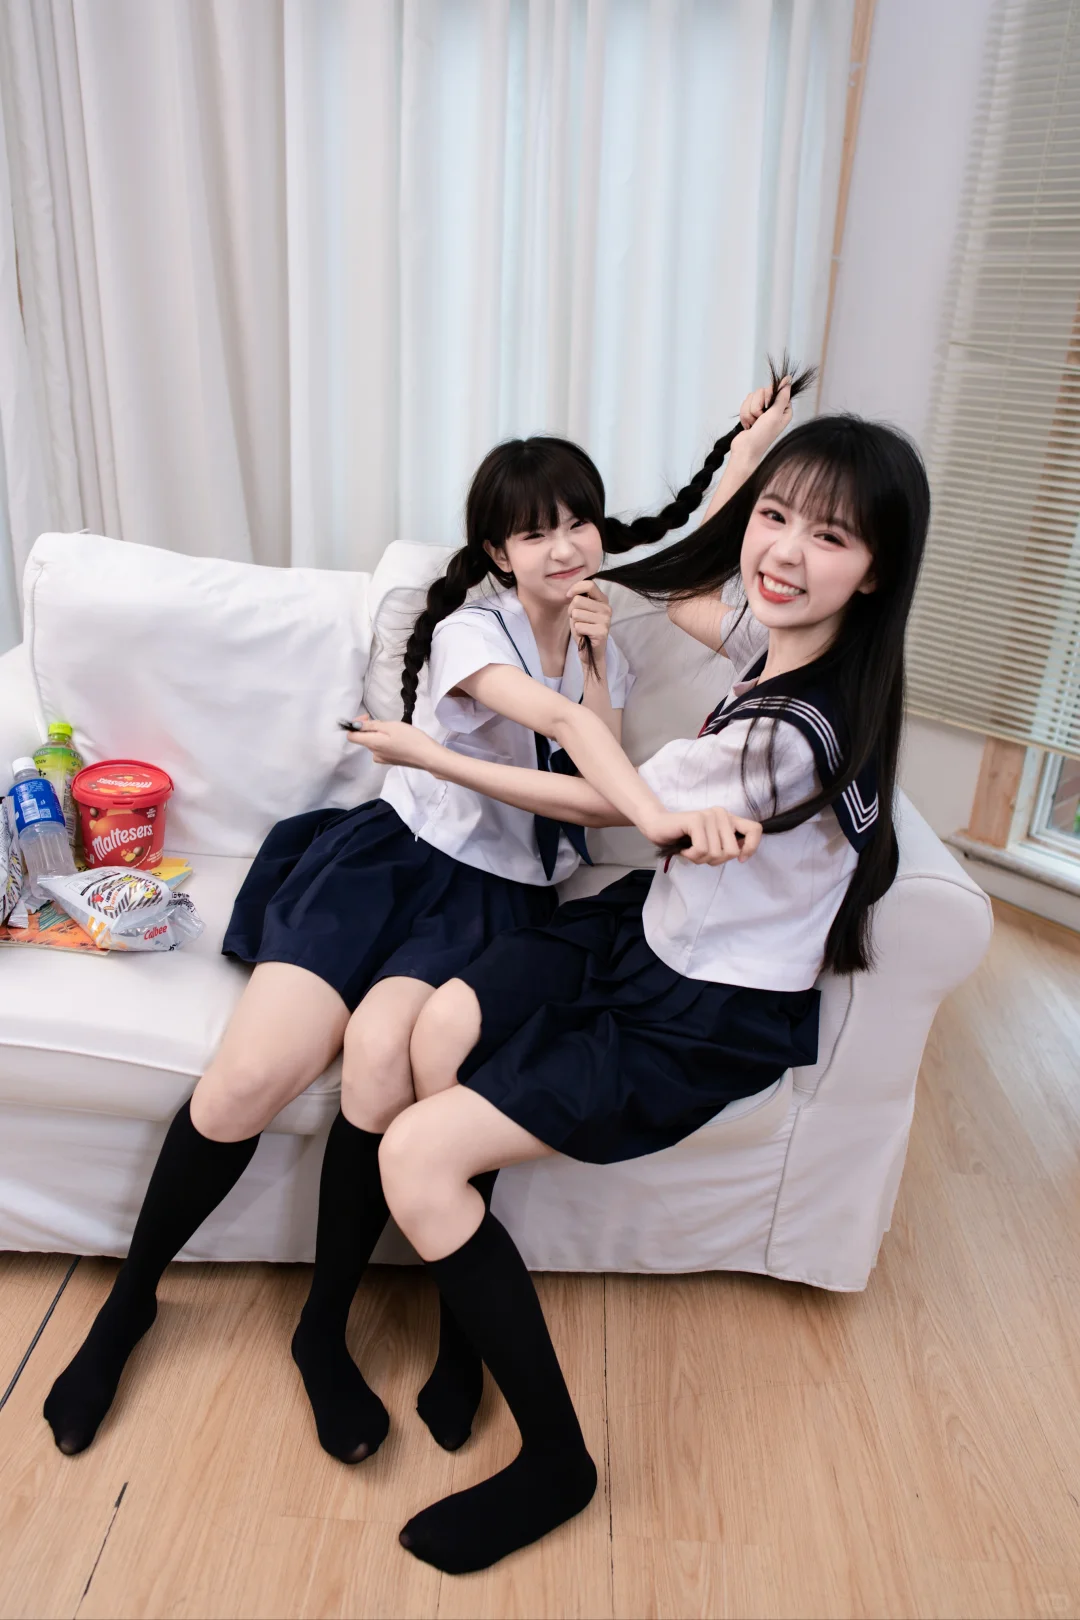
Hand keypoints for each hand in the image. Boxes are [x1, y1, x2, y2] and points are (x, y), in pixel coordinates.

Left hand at [347, 716, 442, 771]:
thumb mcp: (390, 726)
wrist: (428, 756)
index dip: (355, 725)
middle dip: (371, 728)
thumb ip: (372, 726)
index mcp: (372, 744)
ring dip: (379, 734)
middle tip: (387, 722)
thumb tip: (355, 725)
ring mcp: (382, 759)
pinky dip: (386, 741)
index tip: (368, 717)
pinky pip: (382, 748)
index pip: (351, 736)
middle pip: (364, 739)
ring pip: (374, 743)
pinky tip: (399, 740)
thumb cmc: (410, 738)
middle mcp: (374, 754)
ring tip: (395, 730)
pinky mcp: (391, 761)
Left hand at [566, 580, 611, 663]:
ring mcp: (606, 620)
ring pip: (576, 613)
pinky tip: (584, 635)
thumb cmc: (584, 629)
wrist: (591, 652)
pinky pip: (579, 626)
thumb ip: (579, 599)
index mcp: (603, 600)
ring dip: (574, 622)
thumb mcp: (581, 610)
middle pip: (578, 600)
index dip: (575, 588)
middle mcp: (607, 608)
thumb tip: (571, 592)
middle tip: (578, 620)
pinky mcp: (601, 632)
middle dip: (571, 611)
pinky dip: (577, 632)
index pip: (589, 585)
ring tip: (582, 628)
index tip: (568, 596)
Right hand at [644, 807, 761, 865]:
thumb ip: (726, 846)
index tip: (740, 860)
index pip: (755, 830)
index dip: (751, 848)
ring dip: (700, 859)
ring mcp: (709, 816)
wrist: (658, 827)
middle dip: (716, 860)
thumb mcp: (711, 844)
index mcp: (729, 819)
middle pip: (733, 851)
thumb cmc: (684, 839)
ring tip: (690, 850)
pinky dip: (691, 856)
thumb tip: (740, 854)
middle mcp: (722, 814)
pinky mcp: (696, 820)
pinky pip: (702, 850)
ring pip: (716, 853)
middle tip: (701, 854)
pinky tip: (684, 849)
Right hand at [735, 376, 792, 465]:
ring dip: (750, 412)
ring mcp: (761, 411)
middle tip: (760, 419)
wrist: (746, 449)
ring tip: (753, 424)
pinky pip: (745, 404)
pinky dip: (744, 415)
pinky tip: (748, 425)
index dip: (769, 397)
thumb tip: (788, 380)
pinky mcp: (750, 414)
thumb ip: (782, 396)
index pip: (776, 390)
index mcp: (783, 409)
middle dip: (757, 406)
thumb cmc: (762, 436)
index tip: (767, 408)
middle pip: (762, 391)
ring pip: (752, 397)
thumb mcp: (775, 415)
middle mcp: (773, 409)